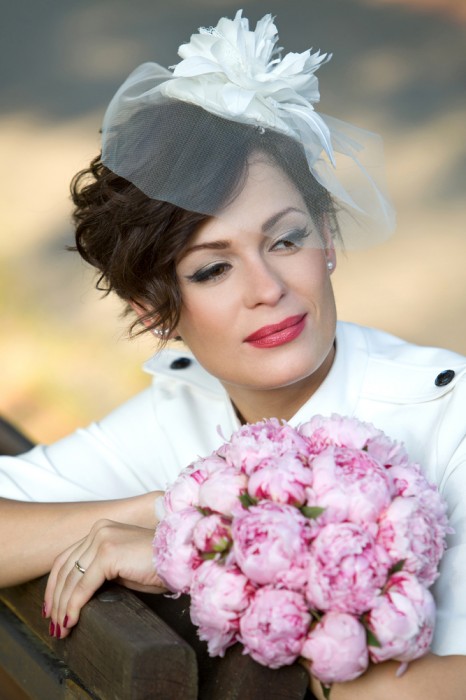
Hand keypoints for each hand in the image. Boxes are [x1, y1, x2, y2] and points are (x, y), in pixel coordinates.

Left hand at [44, 518, 166, 638]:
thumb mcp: (123, 568)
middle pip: (65, 568)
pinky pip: (83, 586)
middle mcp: (99, 529)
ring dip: (62, 607)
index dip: (55, 585)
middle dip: (55, 599)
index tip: (51, 607)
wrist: (181, 560)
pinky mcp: (108, 553)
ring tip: (61, 628)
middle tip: (53, 624)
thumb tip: (78, 596)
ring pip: (71, 579)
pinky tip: (71, 621)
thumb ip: (102, 572)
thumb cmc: (158, 568)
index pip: (68, 558)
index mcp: (102, 529)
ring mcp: (102, 538)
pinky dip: (74, 605)